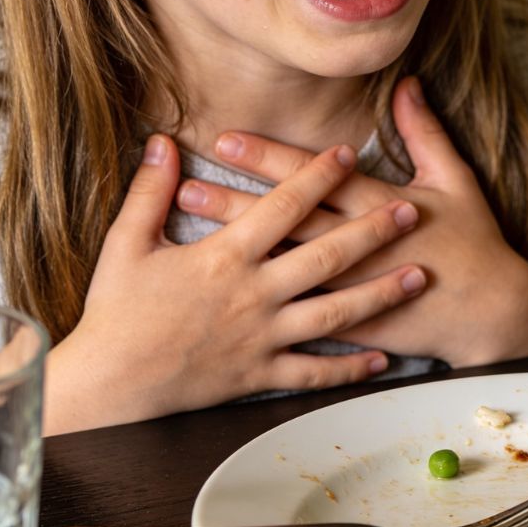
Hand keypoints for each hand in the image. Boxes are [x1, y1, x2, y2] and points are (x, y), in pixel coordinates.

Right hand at [43, 137, 426, 432]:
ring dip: (380, 294)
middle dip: (373, 231)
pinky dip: (351, 367)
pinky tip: (383, 359)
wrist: (110, 384)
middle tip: (411, 212)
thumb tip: (162, 141)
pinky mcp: (260, 374)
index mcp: (224, 257)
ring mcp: (262, 337)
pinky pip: (314, 371)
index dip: (317, 176)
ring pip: (334, 313)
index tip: (349, 152)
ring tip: (418, 277)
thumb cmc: (115, 312)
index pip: (282, 206)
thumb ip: (149, 191)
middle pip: (325, 256)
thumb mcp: (125, 244)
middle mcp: (253, 295)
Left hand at [178, 79, 527, 365]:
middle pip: (286, 222)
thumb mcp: (456, 181)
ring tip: (194, 232)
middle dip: (235, 201)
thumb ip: (426, 132)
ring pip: (281, 266)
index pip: (314, 179)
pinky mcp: (350, 324)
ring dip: (238, 247)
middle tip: (186, 184)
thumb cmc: (475, 244)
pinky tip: (224, 292)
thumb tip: (406, 84)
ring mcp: (350, 290)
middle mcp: (358, 248)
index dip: (269, 158)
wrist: (490, 314)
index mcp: (382, 206)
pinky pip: (298, 312)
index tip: (227, 139)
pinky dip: (260, 299)